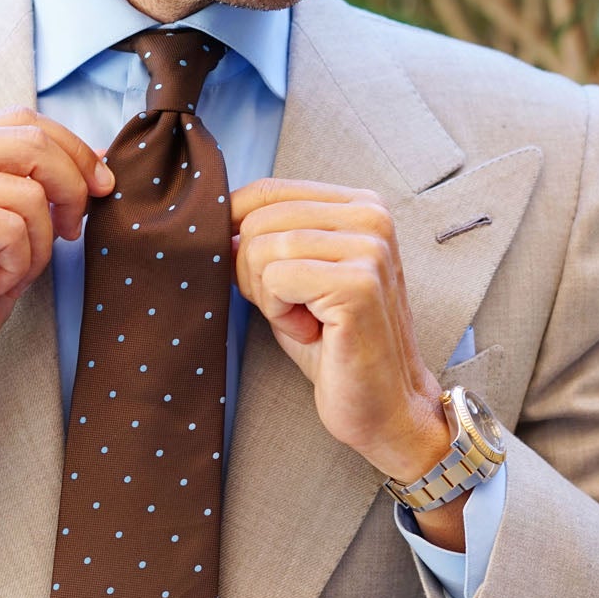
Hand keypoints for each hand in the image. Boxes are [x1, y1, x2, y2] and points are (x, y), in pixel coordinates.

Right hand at [0, 105, 114, 451]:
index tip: (100, 189)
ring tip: (9, 274)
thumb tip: (100, 153)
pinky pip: (9, 226)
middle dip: (71, 189)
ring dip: (38, 245)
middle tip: (72, 233)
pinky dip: (17, 265)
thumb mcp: (16, 233)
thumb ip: (44, 187)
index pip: (22, 120)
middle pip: (30, 141)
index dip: (73, 150)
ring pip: (28, 192)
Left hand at [229, 178, 464, 545]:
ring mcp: (369, 247)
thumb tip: (215, 221)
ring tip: (308, 322)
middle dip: (254, 274)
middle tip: (294, 310)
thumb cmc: (334, 346)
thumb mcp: (293, 281)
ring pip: (260, 249)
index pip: (266, 191)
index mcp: (359, 205)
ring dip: (269, 298)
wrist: (384, 406)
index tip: (257, 279)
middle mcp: (371, 216)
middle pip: (256, 221)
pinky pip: (275, 279)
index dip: (236, 233)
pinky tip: (314, 332)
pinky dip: (280, 315)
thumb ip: (263, 242)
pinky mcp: (359, 284)